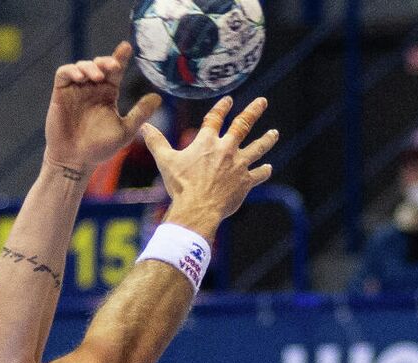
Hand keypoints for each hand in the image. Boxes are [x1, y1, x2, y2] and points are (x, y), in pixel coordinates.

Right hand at [45, 41, 161, 174]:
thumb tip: (159, 97)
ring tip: (98, 77)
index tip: (127, 47)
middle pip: (99, 65)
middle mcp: (92, 89)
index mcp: (108, 94)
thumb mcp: (125, 130)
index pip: (116, 71)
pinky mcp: (60, 93)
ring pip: (82, 66)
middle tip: (114, 66)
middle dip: (106, 61)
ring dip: (90, 67)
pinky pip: (64, 73)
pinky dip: (71, 70)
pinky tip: (81, 77)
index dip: (120, 57)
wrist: (76, 161)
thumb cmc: (100, 148)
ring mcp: (76, 90)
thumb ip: (140, 113)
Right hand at [141, 95, 279, 240]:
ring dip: (267, 139)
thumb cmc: (181, 185)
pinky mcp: (246, 182)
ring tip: (274, 133)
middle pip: (243, 125)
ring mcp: (238, 165)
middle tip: (262, 101)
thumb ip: (156, 141)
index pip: (216, 118)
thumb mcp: (165, 161)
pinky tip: (268, 168)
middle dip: (254, 111)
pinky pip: (258, 174)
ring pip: (258, 148)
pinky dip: (263, 171)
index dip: (222, 107)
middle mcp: (226, 149)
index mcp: (207, 141)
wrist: (198, 208)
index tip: (229, 100)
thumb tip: (143, 125)